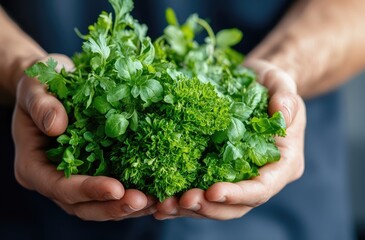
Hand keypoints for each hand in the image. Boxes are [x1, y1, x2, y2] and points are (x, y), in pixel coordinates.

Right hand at [12, 54, 155, 220]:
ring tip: (156, 201)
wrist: (51, 82)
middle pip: (82, 206)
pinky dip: (131, 193)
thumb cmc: (38, 83)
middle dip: (112, 207)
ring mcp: (73, 180)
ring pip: (99, 205)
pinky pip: (111, 191)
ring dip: (126, 206)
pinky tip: (155, 190)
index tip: (116, 188)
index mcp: (32, 166)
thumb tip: (56, 126)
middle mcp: (52, 180)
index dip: (88, 190)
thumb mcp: (34, 86)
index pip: (59, 187)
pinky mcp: (92, 172)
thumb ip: (40, 105)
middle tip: (143, 201)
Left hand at [154, 59, 305, 219]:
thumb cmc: (271, 85)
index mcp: (282, 165)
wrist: (254, 84)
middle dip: (208, 207)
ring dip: (189, 208)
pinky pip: (199, 190)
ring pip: (214, 205)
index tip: (213, 192)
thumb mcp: (282, 85)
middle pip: (235, 206)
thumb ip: (286, 100)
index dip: (238, 194)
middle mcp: (259, 177)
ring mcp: (236, 178)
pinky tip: (159, 201)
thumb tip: (281, 115)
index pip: (262, 189)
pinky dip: (180, 199)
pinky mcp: (215, 171)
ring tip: (164, 205)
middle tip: (182, 201)